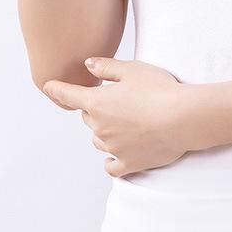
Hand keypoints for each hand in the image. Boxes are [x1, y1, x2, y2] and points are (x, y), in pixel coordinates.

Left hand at [41, 58, 200, 177]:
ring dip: (105, 132)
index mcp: (98, 102)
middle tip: (118, 100)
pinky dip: (111, 159)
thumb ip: (107, 67)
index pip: (69, 95)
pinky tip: (116, 154)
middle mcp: (100, 127)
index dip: (57, 89)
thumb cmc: (160, 89)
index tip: (48, 86)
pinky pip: (111, 166)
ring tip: (125, 123)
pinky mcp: (129, 163)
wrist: (182, 118)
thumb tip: (88, 65)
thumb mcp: (133, 70)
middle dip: (96, 109)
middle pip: (88, 118)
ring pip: (98, 140)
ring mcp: (113, 147)